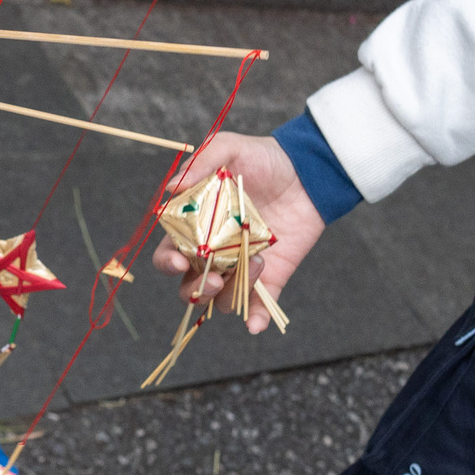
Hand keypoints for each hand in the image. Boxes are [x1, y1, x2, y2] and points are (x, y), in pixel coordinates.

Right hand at [148, 132, 323, 335]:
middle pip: (190, 286)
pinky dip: (255, 319)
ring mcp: (241, 267)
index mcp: (196, 229)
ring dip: (231, 293)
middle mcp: (214, 253)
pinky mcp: (270, 277)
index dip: (167, 263)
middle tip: (213, 278)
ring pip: (220, 300)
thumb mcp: (230, 149)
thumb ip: (201, 165)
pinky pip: (258, 307)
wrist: (307, 171)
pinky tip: (255, 325)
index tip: (178, 261)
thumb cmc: (264, 158)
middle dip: (196, 290)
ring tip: (256, 262)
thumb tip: (170, 188)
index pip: (169, 254)